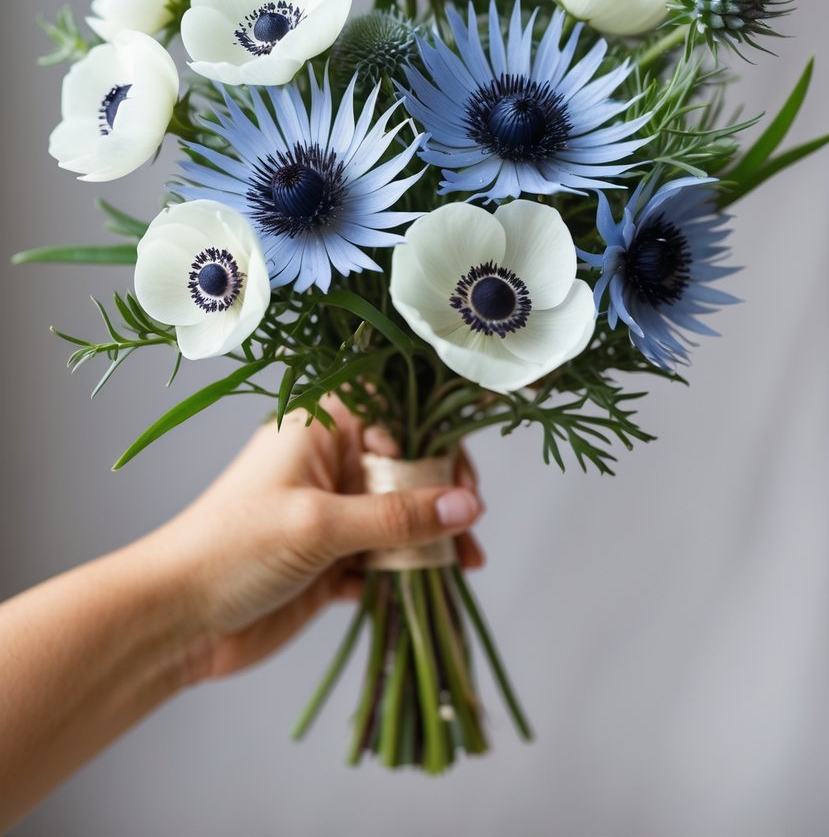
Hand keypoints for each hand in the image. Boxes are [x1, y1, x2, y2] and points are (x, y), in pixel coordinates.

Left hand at [163, 395, 483, 683]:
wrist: (176, 621)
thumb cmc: (232, 548)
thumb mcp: (319, 525)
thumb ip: (396, 517)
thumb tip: (467, 506)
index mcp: (319, 428)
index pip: (395, 413)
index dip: (434, 439)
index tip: (464, 478)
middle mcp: (329, 463)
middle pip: (406, 465)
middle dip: (443, 493)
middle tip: (470, 524)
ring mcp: (333, 512)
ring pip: (401, 514)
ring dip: (435, 536)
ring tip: (466, 563)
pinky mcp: (333, 559)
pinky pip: (386, 556)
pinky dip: (412, 568)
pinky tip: (438, 583)